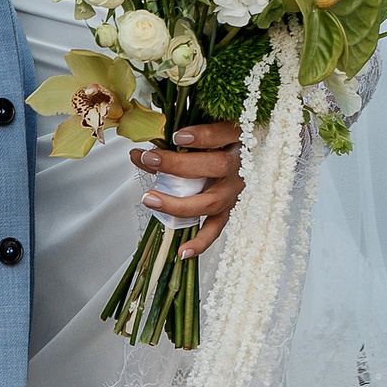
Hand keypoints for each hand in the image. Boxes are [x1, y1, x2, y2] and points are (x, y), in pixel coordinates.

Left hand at [132, 121, 245, 257]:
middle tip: (150, 159)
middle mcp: (241, 165)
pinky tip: (182, 251)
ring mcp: (236, 190)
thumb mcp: (199, 137)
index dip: (203, 137)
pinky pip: (217, 228)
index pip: (224, 135)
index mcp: (237, 138)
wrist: (250, 158)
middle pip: (217, 166)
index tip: (177, 137)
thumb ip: (170, 146)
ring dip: (178, 203)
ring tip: (150, 199)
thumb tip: (137, 155)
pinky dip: (200, 242)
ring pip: (213, 200)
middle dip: (179, 165)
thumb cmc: (218, 143)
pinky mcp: (230, 209)